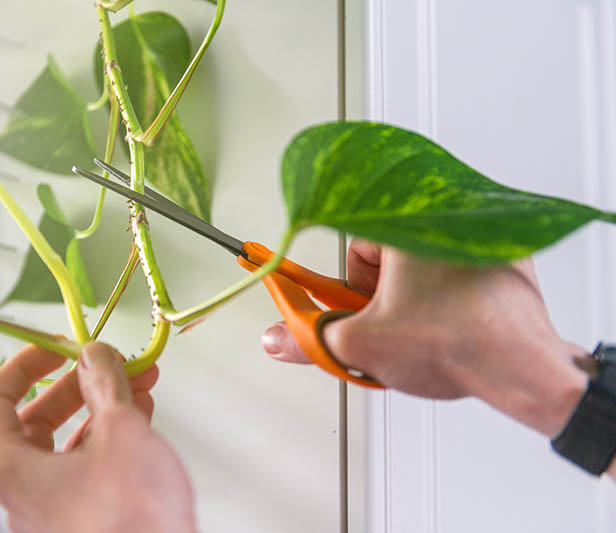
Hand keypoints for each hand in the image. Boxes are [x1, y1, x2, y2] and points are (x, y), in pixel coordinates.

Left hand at [0, 342, 195, 532]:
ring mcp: (54, 507)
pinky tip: (140, 415)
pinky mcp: (84, 516)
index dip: (23, 365)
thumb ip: (104, 385)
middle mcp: (25, 491)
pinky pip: (86, 464)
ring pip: (66, 440)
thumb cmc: (135, 522)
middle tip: (104, 360)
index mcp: (13, 471)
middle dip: (78, 383)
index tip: (54, 347)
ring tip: (136, 382)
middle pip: (35, 418)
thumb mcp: (121, 432)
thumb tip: (95, 356)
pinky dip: (109, 434)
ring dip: (100, 405)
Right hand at [262, 239, 588, 438]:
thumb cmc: (457, 345)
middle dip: (378, 298)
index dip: (345, 287)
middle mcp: (446, 221)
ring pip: (421, 266)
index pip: (352, 249)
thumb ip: (309, 339)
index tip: (329, 298)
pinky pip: (455, 269)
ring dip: (410, 297)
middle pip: (386, 259)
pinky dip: (445, 293)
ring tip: (420, 329)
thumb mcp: (361, 345)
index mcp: (407, 226)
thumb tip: (279, 338)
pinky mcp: (505, 258)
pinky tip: (448, 322)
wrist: (523, 368)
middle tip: (385, 326)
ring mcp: (481, 239)